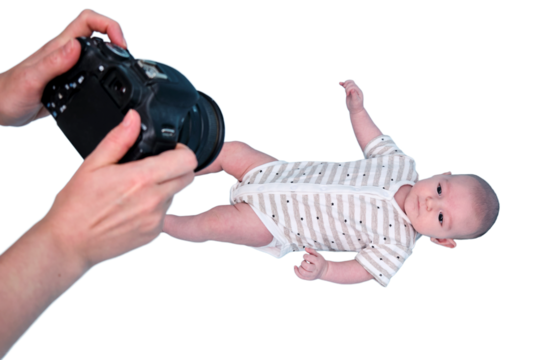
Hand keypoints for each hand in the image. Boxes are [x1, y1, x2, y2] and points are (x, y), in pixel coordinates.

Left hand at [0, 7, 127, 127]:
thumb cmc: (8, 94)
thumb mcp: (31, 80)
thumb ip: (54, 63)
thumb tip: (77, 46)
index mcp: (58, 47)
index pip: (88, 20)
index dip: (109, 25)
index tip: (120, 44)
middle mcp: (64, 53)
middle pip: (96, 31)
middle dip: (116, 38)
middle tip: (126, 58)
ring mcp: (66, 65)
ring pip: (95, 49)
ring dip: (112, 54)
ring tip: (123, 69)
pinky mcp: (67, 80)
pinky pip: (90, 69)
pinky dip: (103, 73)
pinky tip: (106, 86)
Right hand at [38, 109, 196, 269]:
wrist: (69, 244)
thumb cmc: (76, 205)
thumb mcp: (92, 165)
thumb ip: (119, 139)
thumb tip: (134, 118)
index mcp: (140, 179)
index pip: (187, 160)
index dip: (181, 152)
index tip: (169, 151)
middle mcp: (153, 200)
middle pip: (187, 177)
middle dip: (177, 169)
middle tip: (154, 168)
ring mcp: (155, 220)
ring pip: (175, 195)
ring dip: (164, 189)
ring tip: (135, 191)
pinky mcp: (153, 235)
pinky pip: (164, 214)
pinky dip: (154, 208)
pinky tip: (132, 208)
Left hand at [293, 247, 328, 281]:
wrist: (325, 271)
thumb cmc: (320, 262)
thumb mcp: (318, 255)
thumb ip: (312, 251)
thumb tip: (305, 248)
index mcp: (318, 262)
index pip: (308, 258)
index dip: (304, 255)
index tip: (305, 256)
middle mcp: (315, 269)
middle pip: (306, 266)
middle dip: (302, 262)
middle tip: (303, 261)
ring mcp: (312, 275)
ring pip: (303, 273)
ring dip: (299, 268)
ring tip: (301, 265)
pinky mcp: (309, 279)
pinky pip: (301, 277)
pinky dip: (296, 272)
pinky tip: (296, 267)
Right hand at [338, 78, 365, 114]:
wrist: (355, 110)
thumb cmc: (356, 106)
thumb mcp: (356, 101)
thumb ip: (354, 95)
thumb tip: (352, 89)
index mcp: (359, 90)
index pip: (353, 86)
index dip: (349, 89)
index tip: (347, 95)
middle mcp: (356, 89)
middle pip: (351, 82)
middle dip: (347, 85)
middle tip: (345, 92)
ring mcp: (352, 89)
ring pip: (348, 82)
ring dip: (344, 82)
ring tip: (340, 84)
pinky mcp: (349, 91)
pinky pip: (346, 85)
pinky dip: (343, 84)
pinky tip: (340, 83)